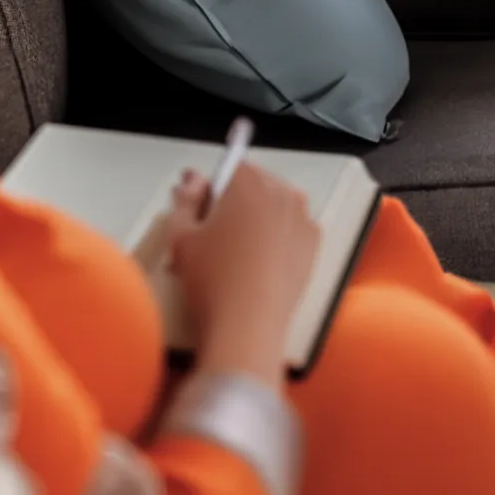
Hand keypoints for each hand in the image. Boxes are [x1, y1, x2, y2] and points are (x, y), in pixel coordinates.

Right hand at [158, 164, 320, 388]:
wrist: (247, 328)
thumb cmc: (213, 282)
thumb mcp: (181, 236)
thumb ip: (185, 199)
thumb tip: (193, 182)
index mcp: (248, 183)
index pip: (229, 166)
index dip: (211, 185)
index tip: (198, 204)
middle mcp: (281, 193)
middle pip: (254, 184)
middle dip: (233, 200)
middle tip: (210, 234)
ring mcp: (302, 219)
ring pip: (273, 206)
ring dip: (255, 218)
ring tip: (231, 253)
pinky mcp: (313, 246)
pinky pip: (290, 229)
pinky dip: (275, 238)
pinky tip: (255, 263)